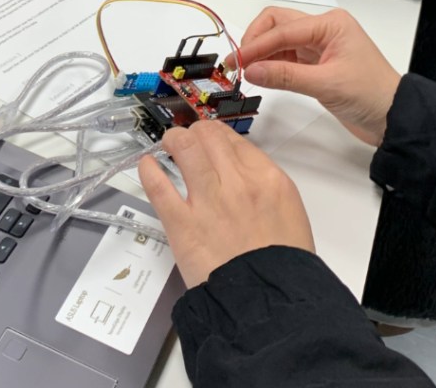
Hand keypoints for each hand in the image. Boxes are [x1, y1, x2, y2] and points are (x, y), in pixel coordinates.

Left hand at [139, 119, 313, 288]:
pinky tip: (147, 165)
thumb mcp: (288, 213)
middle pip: (208, 136)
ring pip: (184, 147)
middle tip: (189, 141)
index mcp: (267, 178)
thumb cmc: (281, 264)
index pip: (234, 139)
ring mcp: (207, 200)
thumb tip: (240, 172)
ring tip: (169, 144)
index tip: (210, 141)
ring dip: (173, 140)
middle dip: (195, 133)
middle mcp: (237, 181)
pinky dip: (149, 170)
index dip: (217, 136)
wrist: (268, 303)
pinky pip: (158, 186)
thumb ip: (263, 186)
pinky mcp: (181, 224)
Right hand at [234, 7, 401, 146]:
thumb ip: (285, 76)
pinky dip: (270, 64)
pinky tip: (260, 75)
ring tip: (244, 71)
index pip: (283, 28)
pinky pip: (285, 57)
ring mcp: (318, 46)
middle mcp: (323, 29)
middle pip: (277, 24)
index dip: (257, 44)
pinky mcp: (315, 63)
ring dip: (261, 53)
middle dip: (255, 41)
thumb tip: (251, 70)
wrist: (394, 119)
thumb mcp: (326, 85)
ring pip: (279, 40)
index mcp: (330, 24)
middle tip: (237, 62)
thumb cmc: (372, 96)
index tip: (237, 60)